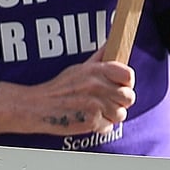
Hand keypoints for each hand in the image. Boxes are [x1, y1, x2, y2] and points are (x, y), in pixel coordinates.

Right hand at [0, 57, 133, 136]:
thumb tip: (110, 43)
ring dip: (111, 116)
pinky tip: (89, 119)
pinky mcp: (92, 121)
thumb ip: (99, 59)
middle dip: (120, 102)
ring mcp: (95, 104)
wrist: (40, 107)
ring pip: (120, 114)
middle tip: (107, 101)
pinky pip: (109, 126)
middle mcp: (97, 85)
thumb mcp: (79, 68)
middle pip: (128, 97)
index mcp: (96, 70)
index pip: (128, 75)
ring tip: (96, 111)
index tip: (119, 85)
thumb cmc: (60, 88)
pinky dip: (101, 126)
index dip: (126, 82)